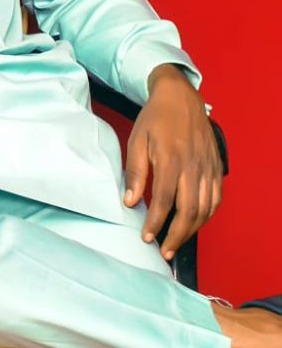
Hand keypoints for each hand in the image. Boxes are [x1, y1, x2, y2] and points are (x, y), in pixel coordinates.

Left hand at [124, 64, 222, 259]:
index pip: (164, 200)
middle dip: (176, 235)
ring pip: (205, 208)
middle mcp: (192, 165)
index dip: (156, 223)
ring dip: (192, 230)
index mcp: (171, 158)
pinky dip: (207, 215)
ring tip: (177, 242)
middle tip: (165, 251)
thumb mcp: (137, 139)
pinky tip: (195, 223)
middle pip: (189, 210)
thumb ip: (135, 172)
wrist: (179, 96)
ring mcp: (207, 167)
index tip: (146, 237)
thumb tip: (131, 201)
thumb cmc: (155, 118)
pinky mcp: (215, 166)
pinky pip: (216, 198)